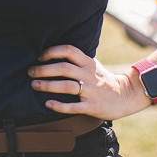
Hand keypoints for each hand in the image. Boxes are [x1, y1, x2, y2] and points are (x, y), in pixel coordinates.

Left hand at [28, 44, 148, 120]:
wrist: (126, 95)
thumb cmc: (104, 80)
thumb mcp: (93, 65)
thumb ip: (78, 60)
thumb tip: (55, 53)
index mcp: (88, 63)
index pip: (68, 51)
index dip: (52, 52)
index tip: (39, 57)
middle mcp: (88, 75)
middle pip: (63, 68)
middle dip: (44, 69)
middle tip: (30, 72)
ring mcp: (91, 91)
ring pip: (66, 86)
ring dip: (48, 85)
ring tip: (34, 85)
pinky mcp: (92, 106)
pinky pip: (73, 106)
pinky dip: (59, 105)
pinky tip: (48, 104)